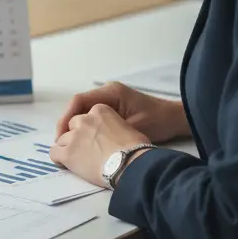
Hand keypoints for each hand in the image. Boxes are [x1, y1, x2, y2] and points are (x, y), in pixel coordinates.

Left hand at [50, 104, 150, 186]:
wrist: (132, 164)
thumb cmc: (137, 148)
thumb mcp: (129, 128)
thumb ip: (115, 126)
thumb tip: (113, 136)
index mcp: (100, 110)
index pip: (87, 116)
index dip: (89, 129)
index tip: (95, 139)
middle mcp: (84, 119)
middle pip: (72, 126)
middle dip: (77, 137)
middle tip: (86, 150)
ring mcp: (74, 136)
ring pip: (62, 139)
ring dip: (69, 147)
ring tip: (78, 159)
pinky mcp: (67, 152)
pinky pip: (54, 152)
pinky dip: (58, 158)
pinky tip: (65, 164)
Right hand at [56, 83, 189, 143]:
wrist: (177, 120)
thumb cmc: (157, 122)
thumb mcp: (131, 128)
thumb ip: (107, 133)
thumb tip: (84, 143)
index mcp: (110, 93)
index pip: (78, 101)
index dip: (66, 118)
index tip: (60, 136)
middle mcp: (107, 93)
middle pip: (78, 106)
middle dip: (67, 125)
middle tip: (60, 144)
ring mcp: (111, 100)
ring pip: (84, 113)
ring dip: (76, 128)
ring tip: (69, 145)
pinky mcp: (114, 109)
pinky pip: (94, 118)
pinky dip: (87, 129)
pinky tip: (84, 143)